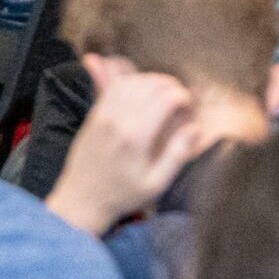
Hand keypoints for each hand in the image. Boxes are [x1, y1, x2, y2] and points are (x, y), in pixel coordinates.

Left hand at [45, 70, 201, 237]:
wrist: (83, 198)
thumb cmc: (123, 194)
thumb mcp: (156, 183)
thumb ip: (177, 154)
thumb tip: (195, 128)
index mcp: (136, 137)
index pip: (164, 99)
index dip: (182, 95)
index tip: (189, 104)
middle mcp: (118, 120)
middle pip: (149, 85)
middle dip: (169, 85)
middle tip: (180, 95)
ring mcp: (103, 115)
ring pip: (131, 82)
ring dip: (150, 81)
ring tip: (164, 90)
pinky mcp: (94, 115)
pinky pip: (113, 87)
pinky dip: (130, 81)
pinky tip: (142, 90)